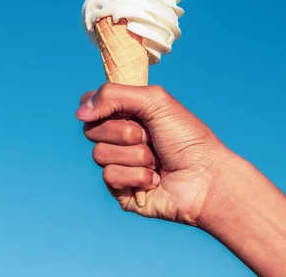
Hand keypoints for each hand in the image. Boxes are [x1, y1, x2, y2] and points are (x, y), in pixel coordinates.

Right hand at [76, 83, 230, 225]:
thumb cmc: (187, 138)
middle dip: (123, 132)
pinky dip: (135, 176)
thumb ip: (112, 95)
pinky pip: (109, 176)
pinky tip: (154, 180)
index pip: (90, 106)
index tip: (117, 109)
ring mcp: (119, 164)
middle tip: (149, 137)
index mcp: (126, 115)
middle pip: (91, 129)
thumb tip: (79, 112)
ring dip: (133, 156)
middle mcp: (120, 139)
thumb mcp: (154, 100)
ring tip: (156, 161)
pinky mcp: (121, 190)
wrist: (206, 178)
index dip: (97, 107)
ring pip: (99, 154)